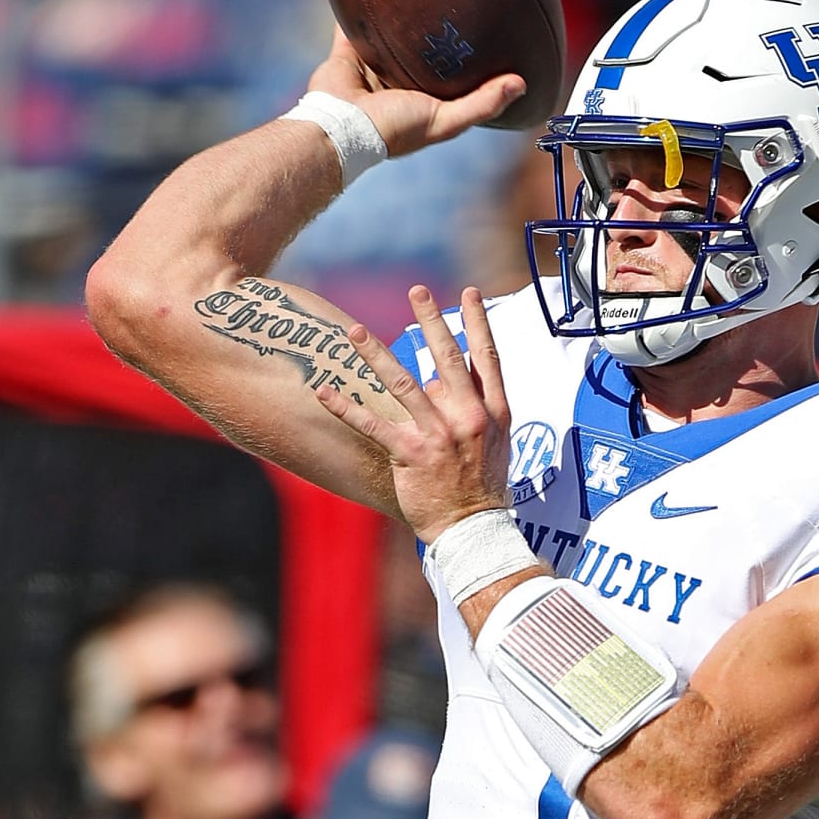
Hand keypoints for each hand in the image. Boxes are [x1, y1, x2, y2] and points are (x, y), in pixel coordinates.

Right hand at [306, 27, 524, 156]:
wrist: (341, 127)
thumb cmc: (396, 128)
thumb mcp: (447, 120)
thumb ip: (482, 103)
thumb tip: (522, 83)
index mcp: (424, 99)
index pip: (452, 75)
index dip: (468, 58)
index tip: (490, 32)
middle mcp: (400, 82)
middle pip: (420, 51)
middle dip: (434, 30)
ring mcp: (373, 66)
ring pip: (389, 35)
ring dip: (397, 16)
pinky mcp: (348, 53)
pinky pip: (353, 26)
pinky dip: (358, 6)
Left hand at [313, 284, 511, 541]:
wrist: (474, 528)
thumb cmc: (483, 486)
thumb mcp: (494, 442)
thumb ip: (471, 406)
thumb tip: (440, 378)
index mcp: (492, 411)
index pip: (487, 357)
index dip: (478, 322)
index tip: (470, 291)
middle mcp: (467, 417)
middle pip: (446, 358)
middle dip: (431, 320)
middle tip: (416, 290)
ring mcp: (439, 435)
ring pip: (403, 384)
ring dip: (375, 354)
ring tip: (353, 330)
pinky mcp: (412, 454)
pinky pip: (373, 425)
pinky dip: (346, 407)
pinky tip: (323, 392)